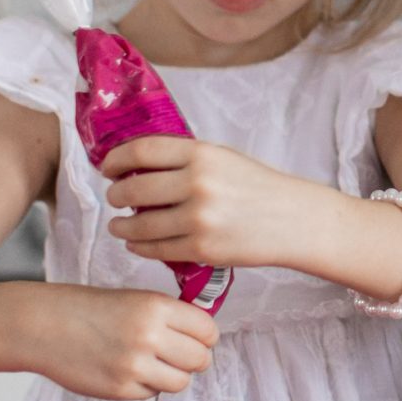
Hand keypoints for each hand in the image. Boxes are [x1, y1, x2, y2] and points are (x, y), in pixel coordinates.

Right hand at [33, 285, 218, 400]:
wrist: (45, 325)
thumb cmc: (91, 309)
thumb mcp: (136, 299)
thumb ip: (170, 317)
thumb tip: (204, 338)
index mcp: (156, 307)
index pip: (207, 330)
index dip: (205, 336)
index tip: (198, 338)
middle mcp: (149, 336)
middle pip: (200, 359)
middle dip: (194, 359)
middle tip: (178, 355)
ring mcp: (134, 366)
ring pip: (181, 382)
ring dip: (172, 375)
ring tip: (153, 364)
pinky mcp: (119, 390)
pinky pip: (152, 394)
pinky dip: (146, 386)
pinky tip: (128, 371)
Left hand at [100, 136, 332, 270]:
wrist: (293, 220)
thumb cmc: (257, 186)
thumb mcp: (222, 158)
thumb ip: (183, 159)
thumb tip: (136, 165)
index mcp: (201, 154)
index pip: (140, 151)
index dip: (116, 160)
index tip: (108, 168)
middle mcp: (197, 184)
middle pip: (133, 189)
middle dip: (116, 195)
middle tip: (114, 198)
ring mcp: (198, 219)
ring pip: (139, 224)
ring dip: (121, 226)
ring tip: (119, 225)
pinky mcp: (202, 249)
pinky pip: (156, 249)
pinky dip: (139, 246)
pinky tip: (136, 242)